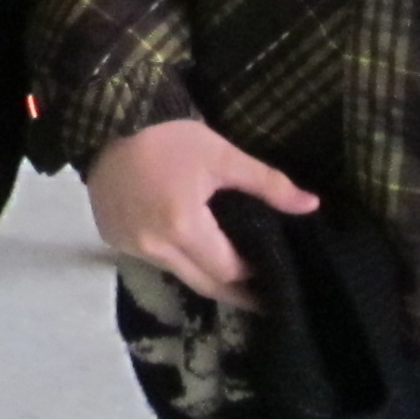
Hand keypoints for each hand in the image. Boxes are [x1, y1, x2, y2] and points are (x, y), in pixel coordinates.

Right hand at [80, 118, 319, 300]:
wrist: (107, 121)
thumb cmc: (169, 137)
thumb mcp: (223, 156)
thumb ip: (268, 184)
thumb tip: (311, 205)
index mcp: (184, 228)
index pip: (228, 269)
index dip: (252, 273)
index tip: (272, 269)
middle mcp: (155, 247)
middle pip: (204, 284)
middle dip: (234, 292)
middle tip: (262, 297)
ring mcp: (130, 247)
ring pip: (178, 274)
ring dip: (203, 274)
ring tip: (229, 271)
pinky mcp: (113, 240)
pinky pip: (154, 260)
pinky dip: (175, 258)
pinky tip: (189, 247)